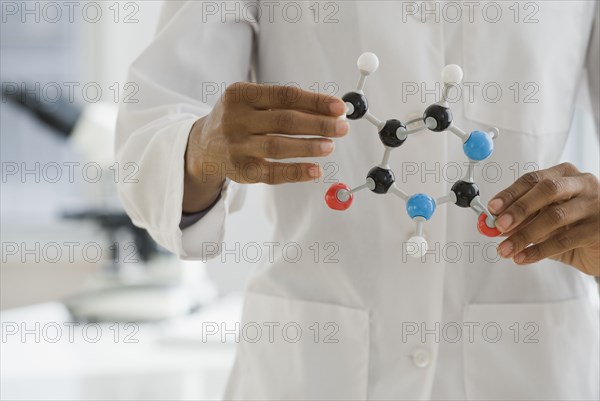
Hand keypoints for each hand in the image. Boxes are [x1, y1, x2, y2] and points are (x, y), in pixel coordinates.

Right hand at [183, 82, 347, 212]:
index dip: (314, 101)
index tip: (339, 107)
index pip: (284, 95)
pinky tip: (315, 170)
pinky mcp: (240, 171)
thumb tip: (330, 111)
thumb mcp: (252, 101)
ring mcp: (236, 146)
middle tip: (341, 128)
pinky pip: (272, 173)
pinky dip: (296, 172)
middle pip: (284, 121)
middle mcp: (235, 119)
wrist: (204, 146)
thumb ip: (285, 104)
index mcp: (240, 94)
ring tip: (330, 146)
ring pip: (278, 147)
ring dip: (308, 147)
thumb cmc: (240, 119)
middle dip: (318, 125)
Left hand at [488, 162, 599, 275]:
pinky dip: (539, 251)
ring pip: (555, 216)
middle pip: (547, 190)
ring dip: (524, 235)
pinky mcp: (599, 229)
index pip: (533, 179)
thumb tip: (491, 225)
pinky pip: (564, 240)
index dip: (510, 193)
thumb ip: (521, 220)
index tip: (491, 208)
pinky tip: (523, 257)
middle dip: (519, 208)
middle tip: (498, 225)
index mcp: (564, 175)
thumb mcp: (545, 220)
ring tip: (506, 249)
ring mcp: (594, 206)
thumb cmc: (575, 226)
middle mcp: (582, 185)